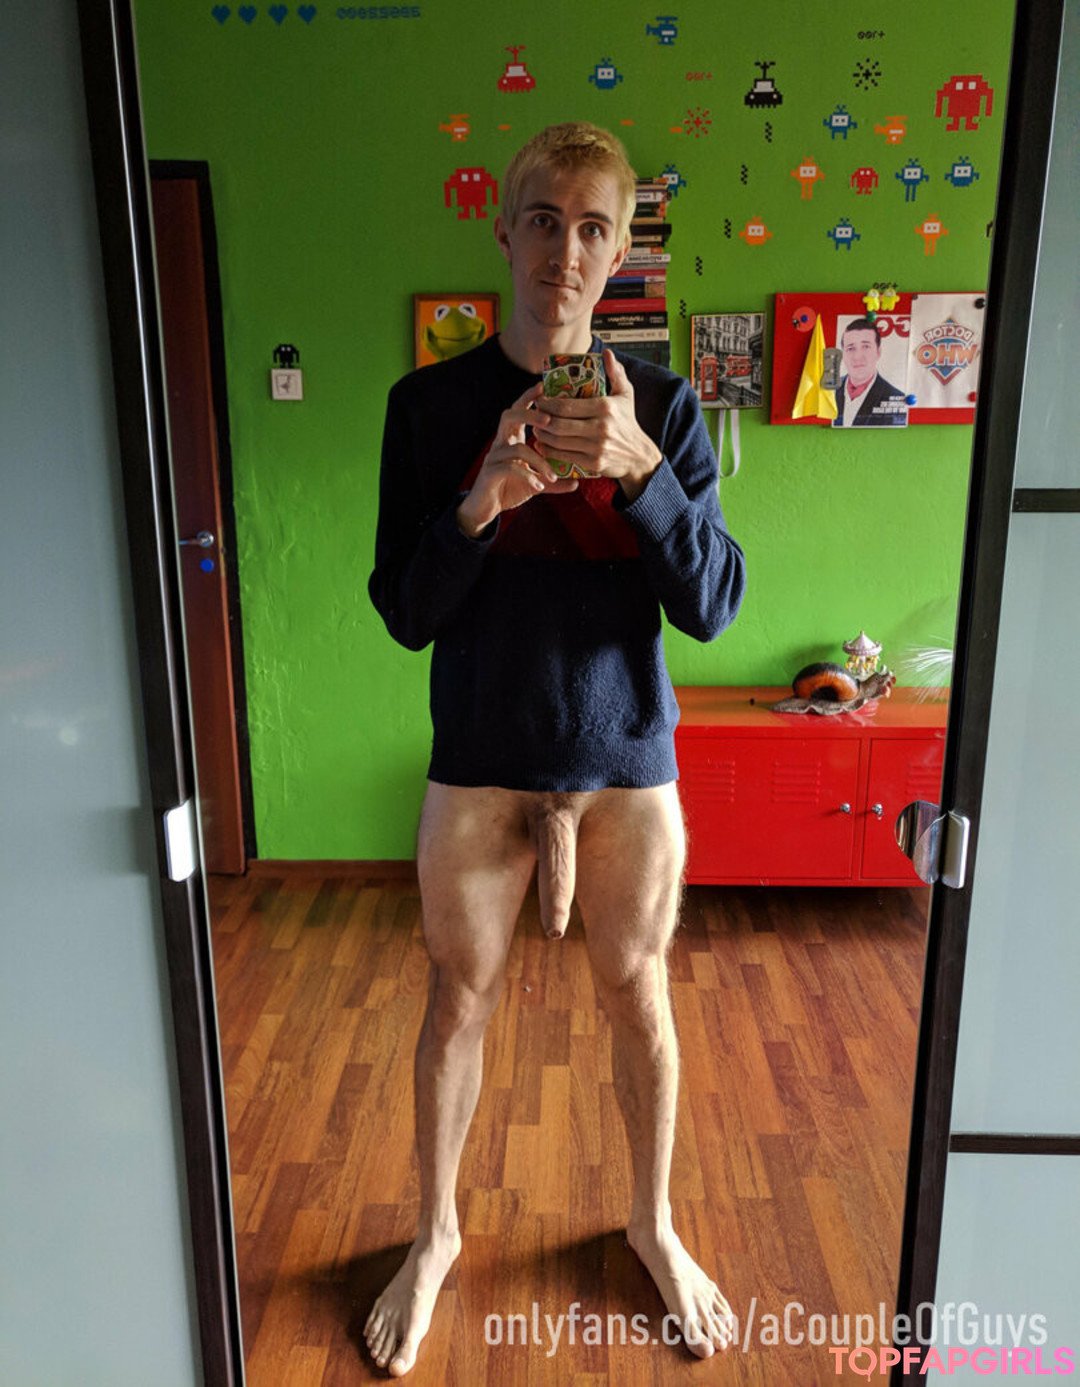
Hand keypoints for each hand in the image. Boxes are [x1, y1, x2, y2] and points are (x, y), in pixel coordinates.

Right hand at [456, 383, 580, 537]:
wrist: (485, 509)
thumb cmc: (509, 489)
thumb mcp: (536, 483)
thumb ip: (553, 481)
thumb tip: (576, 482)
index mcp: (512, 439)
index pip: (518, 410)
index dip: (529, 397)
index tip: (544, 387)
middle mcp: (501, 443)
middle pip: (510, 416)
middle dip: (529, 414)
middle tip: (549, 420)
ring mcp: (494, 457)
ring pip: (516, 447)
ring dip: (538, 460)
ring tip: (553, 475)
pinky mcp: (490, 473)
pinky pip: (509, 468)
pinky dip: (527, 476)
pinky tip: (539, 485)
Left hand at [530, 349, 662, 502]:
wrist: (638, 455)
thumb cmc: (627, 422)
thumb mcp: (626, 394)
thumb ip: (616, 373)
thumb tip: (607, 353)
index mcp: (605, 407)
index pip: (566, 406)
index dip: (547, 404)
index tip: (539, 400)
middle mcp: (600, 428)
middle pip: (559, 424)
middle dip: (541, 420)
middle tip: (535, 415)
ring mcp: (596, 447)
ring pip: (558, 441)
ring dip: (542, 435)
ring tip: (536, 429)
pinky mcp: (593, 463)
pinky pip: (564, 456)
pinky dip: (549, 451)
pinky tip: (543, 445)